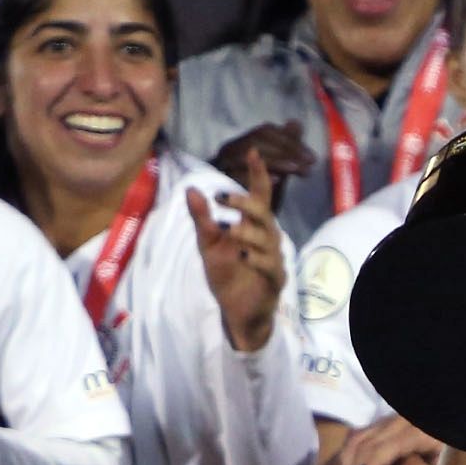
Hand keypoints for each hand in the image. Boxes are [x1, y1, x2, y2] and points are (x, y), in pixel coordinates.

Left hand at [191, 191, 285, 352]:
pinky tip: (243, 256)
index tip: (253, 153)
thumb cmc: (227, 274)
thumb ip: (202, 219)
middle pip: (263, 213)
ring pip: (267, 238)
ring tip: (229, 231)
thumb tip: (191, 189)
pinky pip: (269, 265)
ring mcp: (273, 258)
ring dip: (248, 232)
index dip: (258, 175)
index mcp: (252, 226)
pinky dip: (257, 259)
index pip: (259, 196)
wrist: (236, 311)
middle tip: (221, 198)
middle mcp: (267, 238)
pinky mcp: (274, 279)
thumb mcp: (208, 244)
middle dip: (244, 203)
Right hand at [213, 121, 314, 203]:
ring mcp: (221, 165)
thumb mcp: (273, 171)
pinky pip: (236, 176)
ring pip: (247, 154)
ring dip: (276, 161)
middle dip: (286, 149)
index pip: (266, 132)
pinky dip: (257, 175)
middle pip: (257, 140)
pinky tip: (277, 180)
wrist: (232, 224)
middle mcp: (228, 151)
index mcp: (241, 144)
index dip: (290, 140)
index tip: (312, 156)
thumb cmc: (255, 196)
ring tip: (296, 169)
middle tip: (309, 162)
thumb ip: (285, 149)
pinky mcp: (217, 182)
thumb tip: (296, 123)